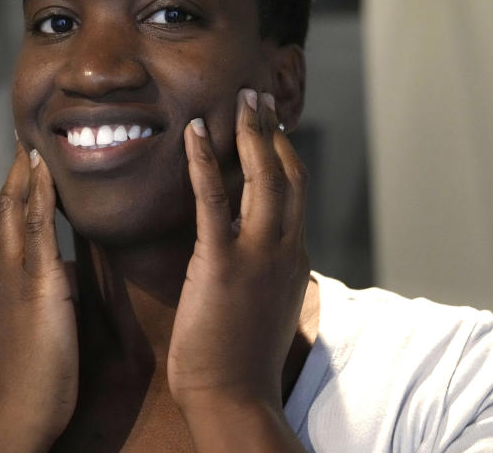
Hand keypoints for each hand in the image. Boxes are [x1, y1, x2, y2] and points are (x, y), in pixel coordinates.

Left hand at [0, 143, 77, 452]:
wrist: (21, 415)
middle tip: (33, 148)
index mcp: (10, 260)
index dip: (21, 166)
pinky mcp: (21, 310)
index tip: (30, 132)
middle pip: (10, 212)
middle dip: (20, 178)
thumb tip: (37, 174)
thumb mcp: (46, 285)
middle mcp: (4, 270)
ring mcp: (10, 292)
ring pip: (17, 233)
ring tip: (43, 181)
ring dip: (28, 202)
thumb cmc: (40, 356)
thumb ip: (43, 230)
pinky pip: (27, 256)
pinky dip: (37, 233)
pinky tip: (51, 242)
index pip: (13, 199)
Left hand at [168, 88, 309, 446]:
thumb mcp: (265, 302)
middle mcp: (286, 247)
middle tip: (258, 94)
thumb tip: (257, 247)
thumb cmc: (242, 357)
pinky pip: (214, 200)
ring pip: (264, 177)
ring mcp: (258, 254)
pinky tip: (195, 133)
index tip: (272, 122)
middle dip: (274, 129)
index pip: (296, 189)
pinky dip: (205, 162)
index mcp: (295, 256)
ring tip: (240, 97)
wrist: (235, 397)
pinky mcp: (223, 263)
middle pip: (288, 172)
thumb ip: (268, 268)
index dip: (284, 150)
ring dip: (251, 131)